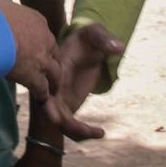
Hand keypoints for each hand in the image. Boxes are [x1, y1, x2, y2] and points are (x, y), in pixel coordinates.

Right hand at [0, 0, 59, 102]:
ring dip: (53, 81)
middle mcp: (45, 40)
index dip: (40, 42)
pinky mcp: (35, 77)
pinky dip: (42, 94)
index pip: (44, 34)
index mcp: (38, 21)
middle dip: (52, 61)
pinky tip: (41, 98)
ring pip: (55, 73)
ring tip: (52, 88)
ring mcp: (43, 60)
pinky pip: (42, 89)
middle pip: (54, 53)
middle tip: (48, 69)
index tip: (35, 48)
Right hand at [39, 23, 123, 140]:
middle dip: (60, 122)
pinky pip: (71, 125)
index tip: (57, 117)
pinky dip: (83, 133)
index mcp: (56, 70)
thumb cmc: (88, 37)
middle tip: (81, 130)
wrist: (86, 46)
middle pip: (49, 109)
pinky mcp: (68, 105)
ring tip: (100, 132)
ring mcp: (60, 98)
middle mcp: (53, 86)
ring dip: (76, 132)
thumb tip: (119, 48)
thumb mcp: (95, 33)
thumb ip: (105, 39)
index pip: (46, 87)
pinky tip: (101, 133)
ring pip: (61, 122)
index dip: (49, 103)